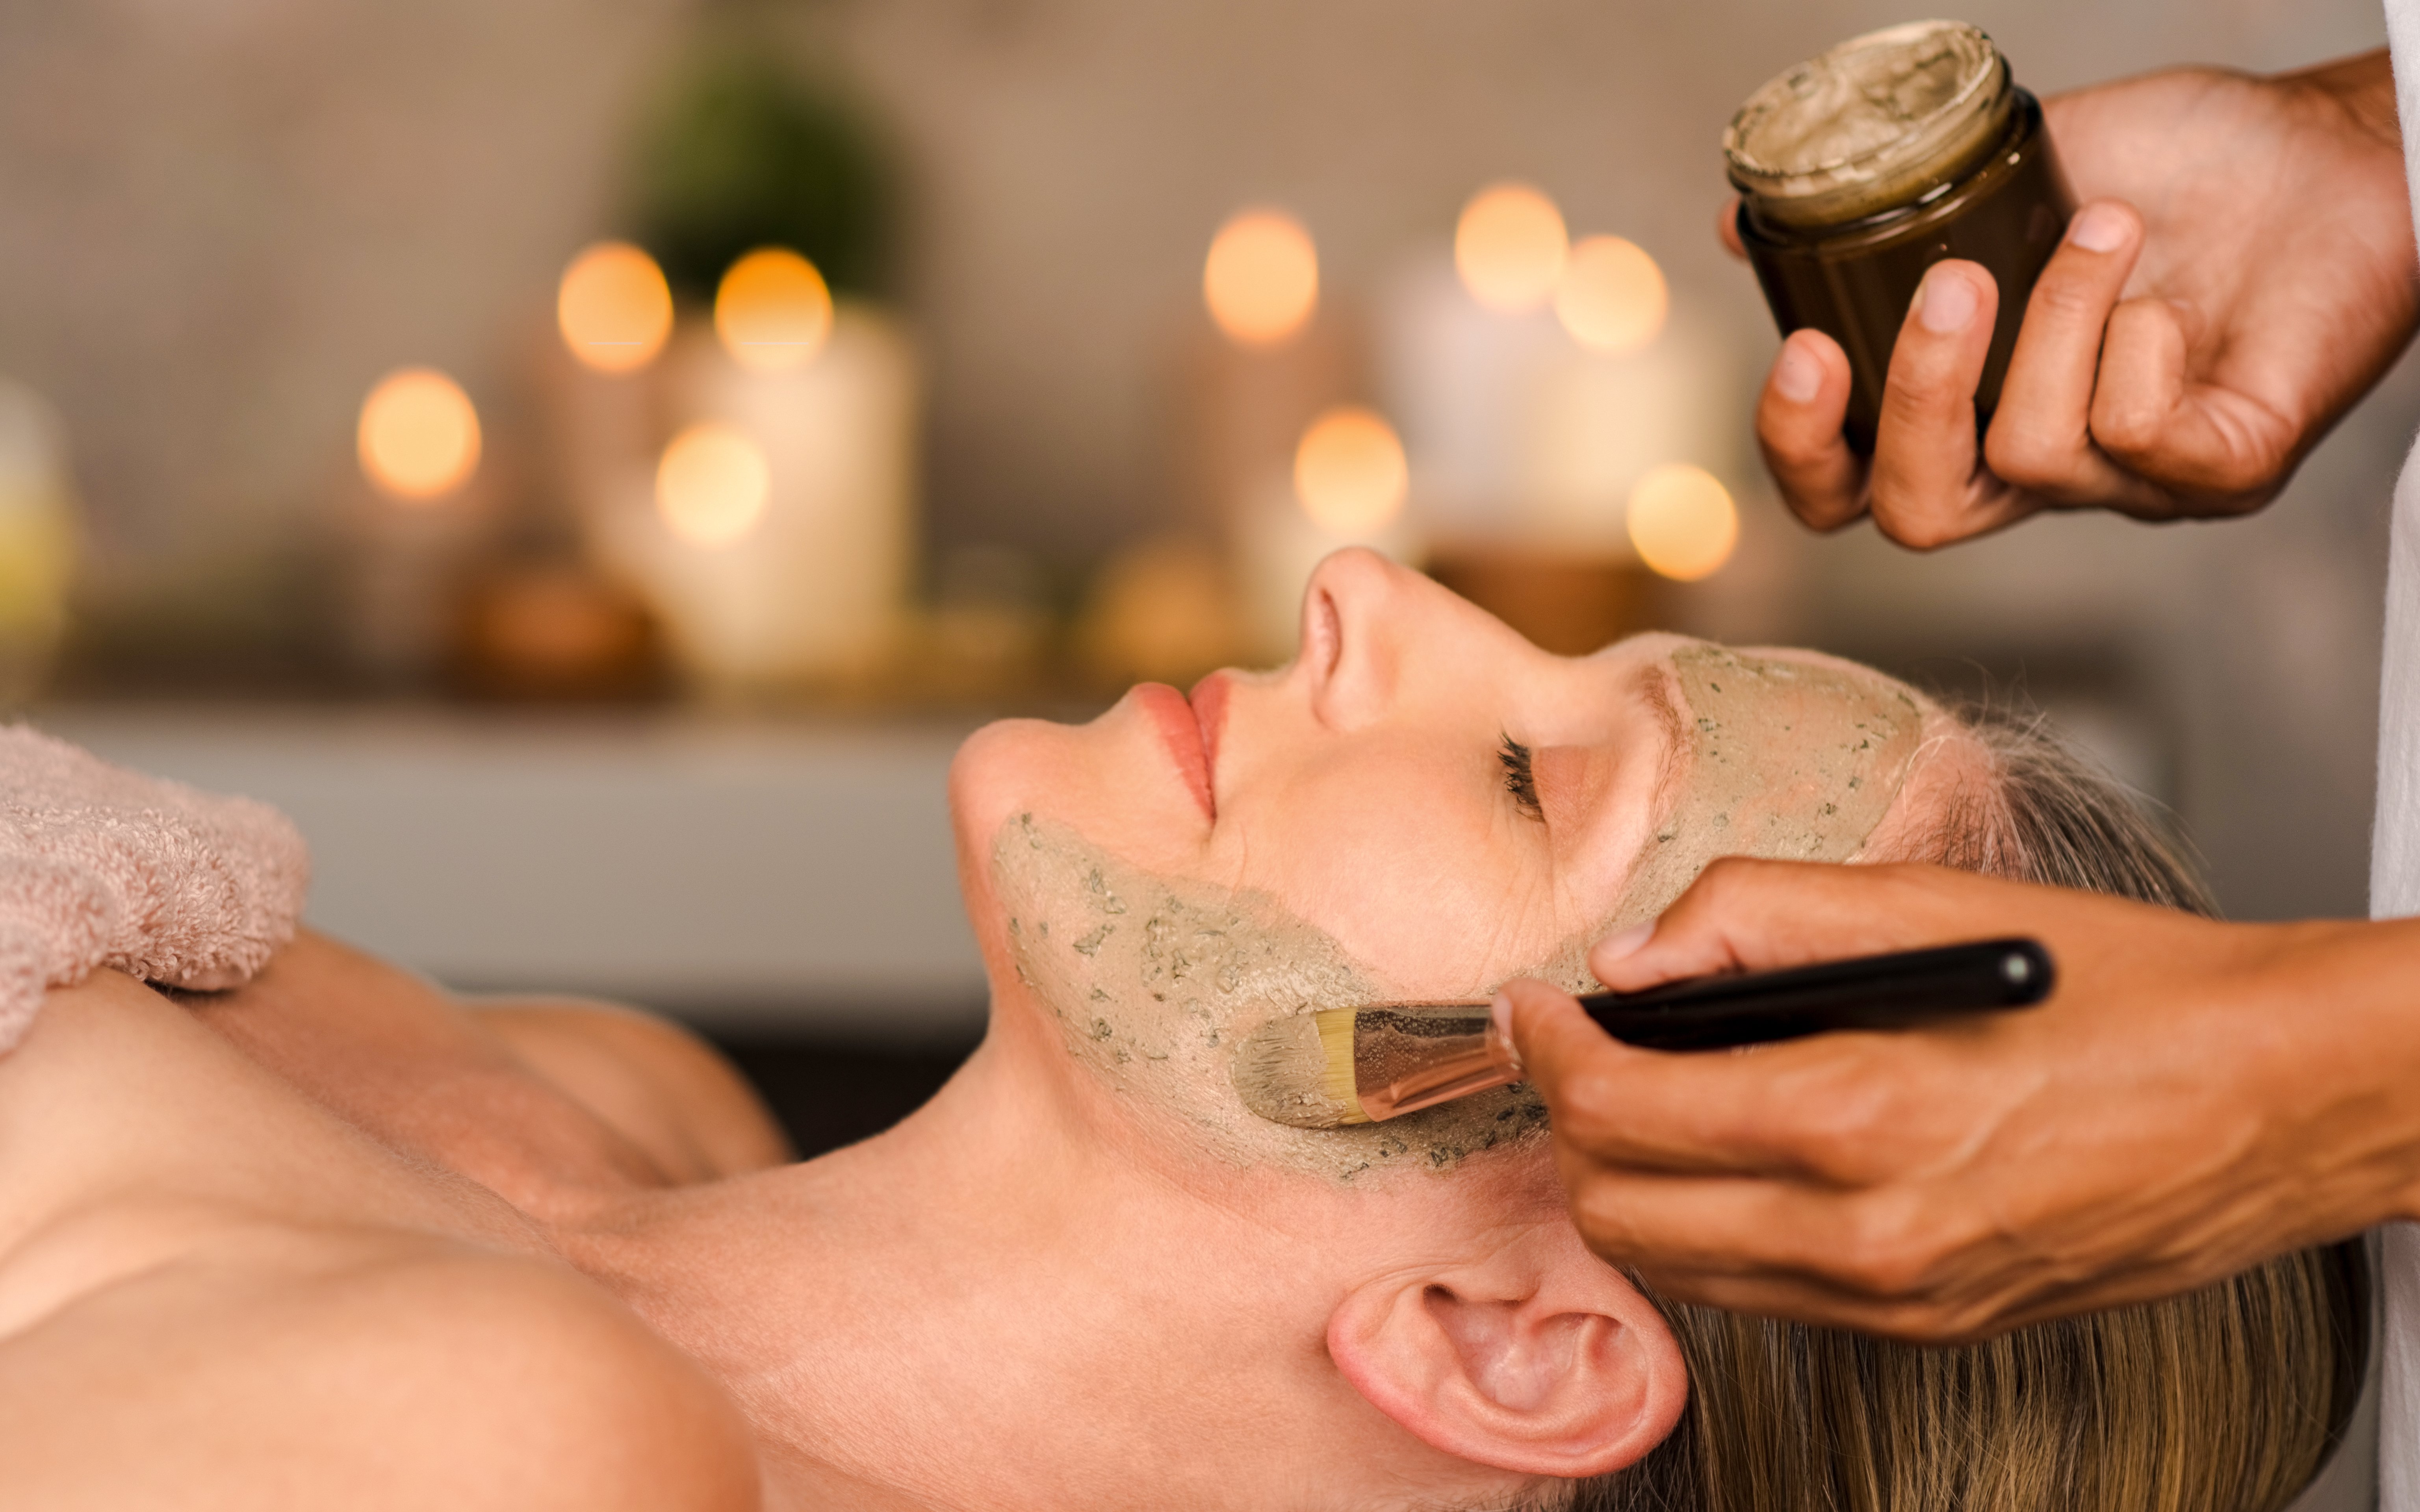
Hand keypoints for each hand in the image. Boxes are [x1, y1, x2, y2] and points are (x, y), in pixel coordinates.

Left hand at [1498, 859, 2419, 1339]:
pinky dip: (1707, 1226)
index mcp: (1862, 1116)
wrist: (2273, 1100)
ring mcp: (1894, 1298)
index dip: (1548, 1049)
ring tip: (1642, 1095)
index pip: (1619, 1109)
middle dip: (1570, 1123)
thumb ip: (1758, 913)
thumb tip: (1633, 955)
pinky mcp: (1924, 1324)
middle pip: (1618, 1209)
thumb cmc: (2120, 992)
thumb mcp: (1931, 904)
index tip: (1532, 1007)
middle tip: (1576, 1048)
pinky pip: (1757, 1291)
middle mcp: (1866, 1233)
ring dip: (1627, 1181)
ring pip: (1673, 1266)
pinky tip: (1731, 1152)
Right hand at [1739, 51, 2417, 547]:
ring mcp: (2133, 483)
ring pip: (2028, 452)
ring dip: (2058, 317)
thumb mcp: (2011, 176)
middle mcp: (2044, 470)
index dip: (1801, 447)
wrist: (2339, 150)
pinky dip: (2141, 343)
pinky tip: (2174, 294)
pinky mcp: (2224, 472)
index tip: (1805, 350)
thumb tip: (1739, 226)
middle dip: (1914, 399)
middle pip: (1918, 516)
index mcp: (1975, 414)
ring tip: (2111, 226)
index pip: (1848, 489)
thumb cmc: (2188, 167)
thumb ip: (1895, 209)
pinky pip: (2137, 435)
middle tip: (1950, 289)